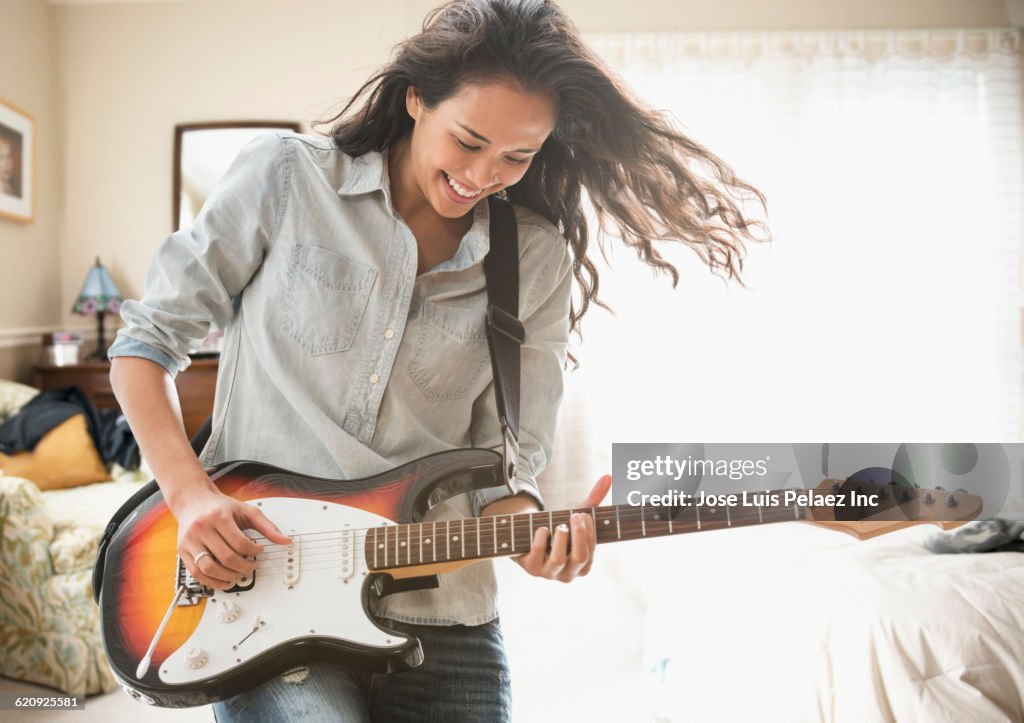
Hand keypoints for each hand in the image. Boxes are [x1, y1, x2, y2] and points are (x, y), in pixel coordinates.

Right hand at [172, 485, 291, 590]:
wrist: (193, 501)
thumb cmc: (219, 507)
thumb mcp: (246, 511)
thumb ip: (267, 527)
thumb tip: (285, 540)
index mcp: (218, 517)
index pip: (239, 542)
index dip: (253, 551)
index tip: (260, 552)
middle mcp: (202, 528)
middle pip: (225, 557)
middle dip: (243, 567)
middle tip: (252, 567)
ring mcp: (190, 541)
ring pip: (208, 568)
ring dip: (227, 577)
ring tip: (238, 575)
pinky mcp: (182, 551)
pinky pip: (196, 573)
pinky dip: (211, 582)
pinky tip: (224, 581)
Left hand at [514, 474, 610, 582]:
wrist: (527, 536)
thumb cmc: (557, 528)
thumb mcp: (575, 516)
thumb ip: (593, 499)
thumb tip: (609, 476)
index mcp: (582, 566)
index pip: (591, 551)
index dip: (589, 532)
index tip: (584, 515)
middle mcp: (567, 574)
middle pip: (580, 558)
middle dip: (579, 534)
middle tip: (575, 515)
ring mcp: (548, 572)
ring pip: (559, 559)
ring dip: (561, 538)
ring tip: (560, 524)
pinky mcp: (530, 567)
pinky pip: (537, 554)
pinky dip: (541, 539)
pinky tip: (543, 528)